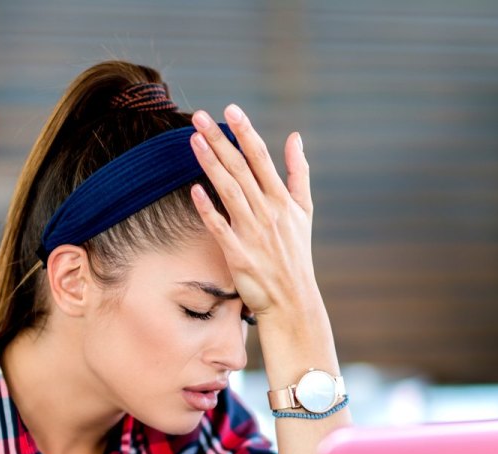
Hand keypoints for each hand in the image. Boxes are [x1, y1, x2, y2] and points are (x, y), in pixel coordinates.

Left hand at [188, 103, 315, 318]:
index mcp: (282, 199)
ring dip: (211, 164)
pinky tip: (194, 190)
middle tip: (199, 117)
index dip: (245, 131)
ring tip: (193, 140)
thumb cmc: (295, 255)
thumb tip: (295, 137)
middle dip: (221, 140)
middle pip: (241, 168)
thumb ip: (298, 172)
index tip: (230, 109)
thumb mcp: (304, 211)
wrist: (293, 300)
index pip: (261, 158)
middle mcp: (268, 212)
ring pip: (229, 191)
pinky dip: (208, 209)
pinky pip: (220, 228)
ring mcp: (253, 233)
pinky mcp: (239, 254)